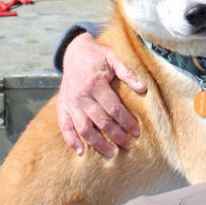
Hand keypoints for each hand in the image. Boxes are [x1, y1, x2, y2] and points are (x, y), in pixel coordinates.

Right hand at [57, 32, 145, 156]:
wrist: (74, 51)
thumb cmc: (97, 56)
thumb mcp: (113, 57)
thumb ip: (127, 72)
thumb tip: (143, 88)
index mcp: (95, 83)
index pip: (114, 108)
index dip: (126, 121)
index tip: (137, 131)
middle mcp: (81, 96)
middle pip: (101, 121)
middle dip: (116, 135)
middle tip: (128, 145)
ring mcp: (70, 103)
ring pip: (84, 128)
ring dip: (97, 143)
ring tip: (111, 153)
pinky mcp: (62, 107)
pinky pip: (65, 127)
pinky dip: (71, 140)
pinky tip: (81, 152)